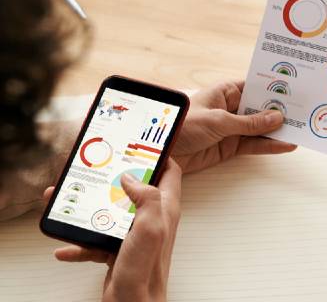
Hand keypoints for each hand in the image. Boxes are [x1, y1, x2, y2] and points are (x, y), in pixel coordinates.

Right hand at [44, 160, 182, 301]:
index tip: (136, 146)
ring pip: (110, 211)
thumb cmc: (146, 271)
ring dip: (89, 207)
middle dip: (112, 178)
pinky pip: (95, 239)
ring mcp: (133, 234)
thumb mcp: (150, 228)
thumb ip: (147, 198)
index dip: (157, 156)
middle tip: (95, 169)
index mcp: (164, 209)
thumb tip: (131, 177)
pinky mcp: (117, 249)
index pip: (169, 172)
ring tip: (68, 202)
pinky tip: (66, 245)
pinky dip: (80, 242)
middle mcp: (151, 219)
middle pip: (133, 188)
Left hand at [172, 81, 296, 173]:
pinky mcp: (230, 147)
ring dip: (278, 130)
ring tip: (300, 130)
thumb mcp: (218, 120)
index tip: (294, 90)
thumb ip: (249, 122)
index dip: (273, 89)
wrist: (161, 151)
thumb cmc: (182, 125)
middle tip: (303, 112)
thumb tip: (275, 117)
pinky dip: (270, 146)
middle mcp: (230, 109)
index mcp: (225, 92)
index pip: (254, 87)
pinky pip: (254, 145)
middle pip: (261, 109)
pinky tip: (286, 145)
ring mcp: (231, 129)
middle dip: (280, 111)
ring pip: (260, 129)